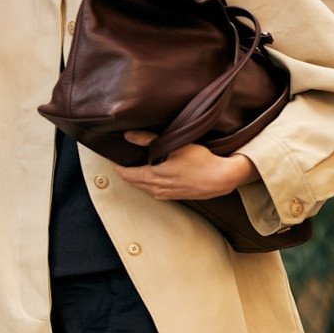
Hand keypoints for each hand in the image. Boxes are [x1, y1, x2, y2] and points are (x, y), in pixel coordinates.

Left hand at [114, 130, 258, 199]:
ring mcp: (166, 195)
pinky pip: (155, 191)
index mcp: (154, 177)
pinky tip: (153, 177)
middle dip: (126, 174)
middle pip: (134, 183)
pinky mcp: (175, 197)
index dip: (119, 167)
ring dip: (137, 180)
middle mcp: (157, 189)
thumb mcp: (173, 145)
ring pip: (145, 188)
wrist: (220, 179)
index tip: (113, 160)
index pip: (128, 174)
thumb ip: (148, 139)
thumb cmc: (200, 161)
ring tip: (134, 169)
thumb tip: (129, 135)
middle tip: (120, 164)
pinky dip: (149, 184)